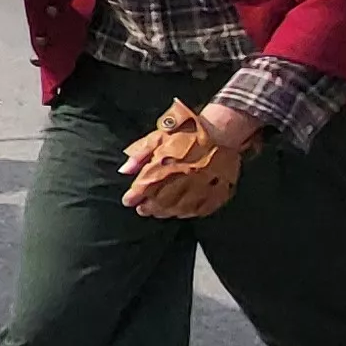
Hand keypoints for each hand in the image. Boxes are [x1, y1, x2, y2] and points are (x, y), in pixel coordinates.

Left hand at [120, 99, 252, 218]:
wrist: (221, 132)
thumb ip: (140, 154)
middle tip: (142, 209)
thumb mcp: (158, 137)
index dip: (133, 197)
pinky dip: (187, 213)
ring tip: (158, 212)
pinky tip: (180, 212)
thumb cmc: (187, 132)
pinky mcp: (215, 192)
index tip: (128, 201)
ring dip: (165, 212)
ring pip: (178, 209)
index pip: (143, 189)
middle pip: (159, 202)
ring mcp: (199, 188)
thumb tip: (124, 171)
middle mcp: (181, 181)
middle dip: (148, 207)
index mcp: (164, 167)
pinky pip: (199, 209)